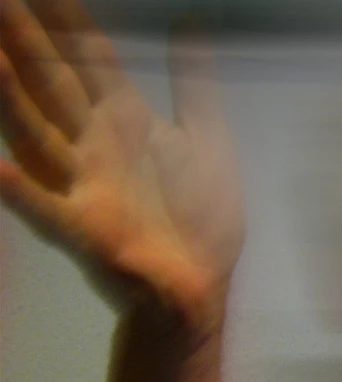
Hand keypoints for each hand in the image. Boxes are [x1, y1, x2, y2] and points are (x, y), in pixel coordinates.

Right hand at [0, 0, 242, 332]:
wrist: (201, 281)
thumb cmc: (201, 215)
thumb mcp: (209, 142)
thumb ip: (195, 87)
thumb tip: (189, 22)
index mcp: (127, 121)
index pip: (91, 61)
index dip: (69, 22)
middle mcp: (95, 144)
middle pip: (54, 84)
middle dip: (27, 43)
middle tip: (1, 2)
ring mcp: (85, 183)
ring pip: (39, 131)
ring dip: (12, 98)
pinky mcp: (85, 226)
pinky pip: (47, 205)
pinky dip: (20, 189)